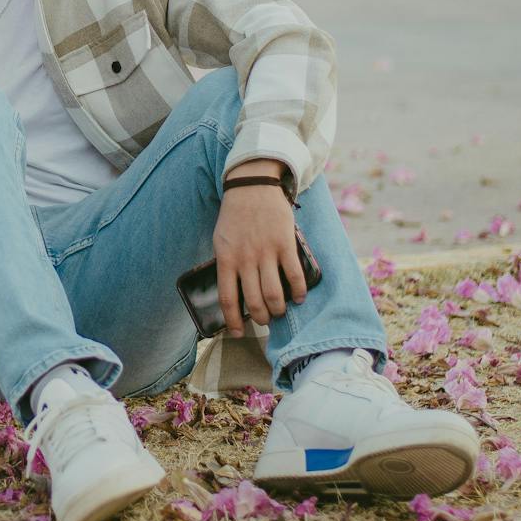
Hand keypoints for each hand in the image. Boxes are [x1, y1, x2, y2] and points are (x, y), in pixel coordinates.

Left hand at [213, 160, 306, 337]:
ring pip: (274, 294)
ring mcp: (266, 252)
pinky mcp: (285, 244)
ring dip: (279, 309)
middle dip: (261, 318)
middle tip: (265, 320)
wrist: (252, 186)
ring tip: (280, 311)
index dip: (234, 321)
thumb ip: (227, 264)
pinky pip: (294, 276)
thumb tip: (234, 292)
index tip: (238, 333)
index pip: (228, 299)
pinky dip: (298, 292)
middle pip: (254, 302)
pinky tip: (299, 297)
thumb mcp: (221, 240)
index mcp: (226, 258)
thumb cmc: (235, 216)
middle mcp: (245, 258)